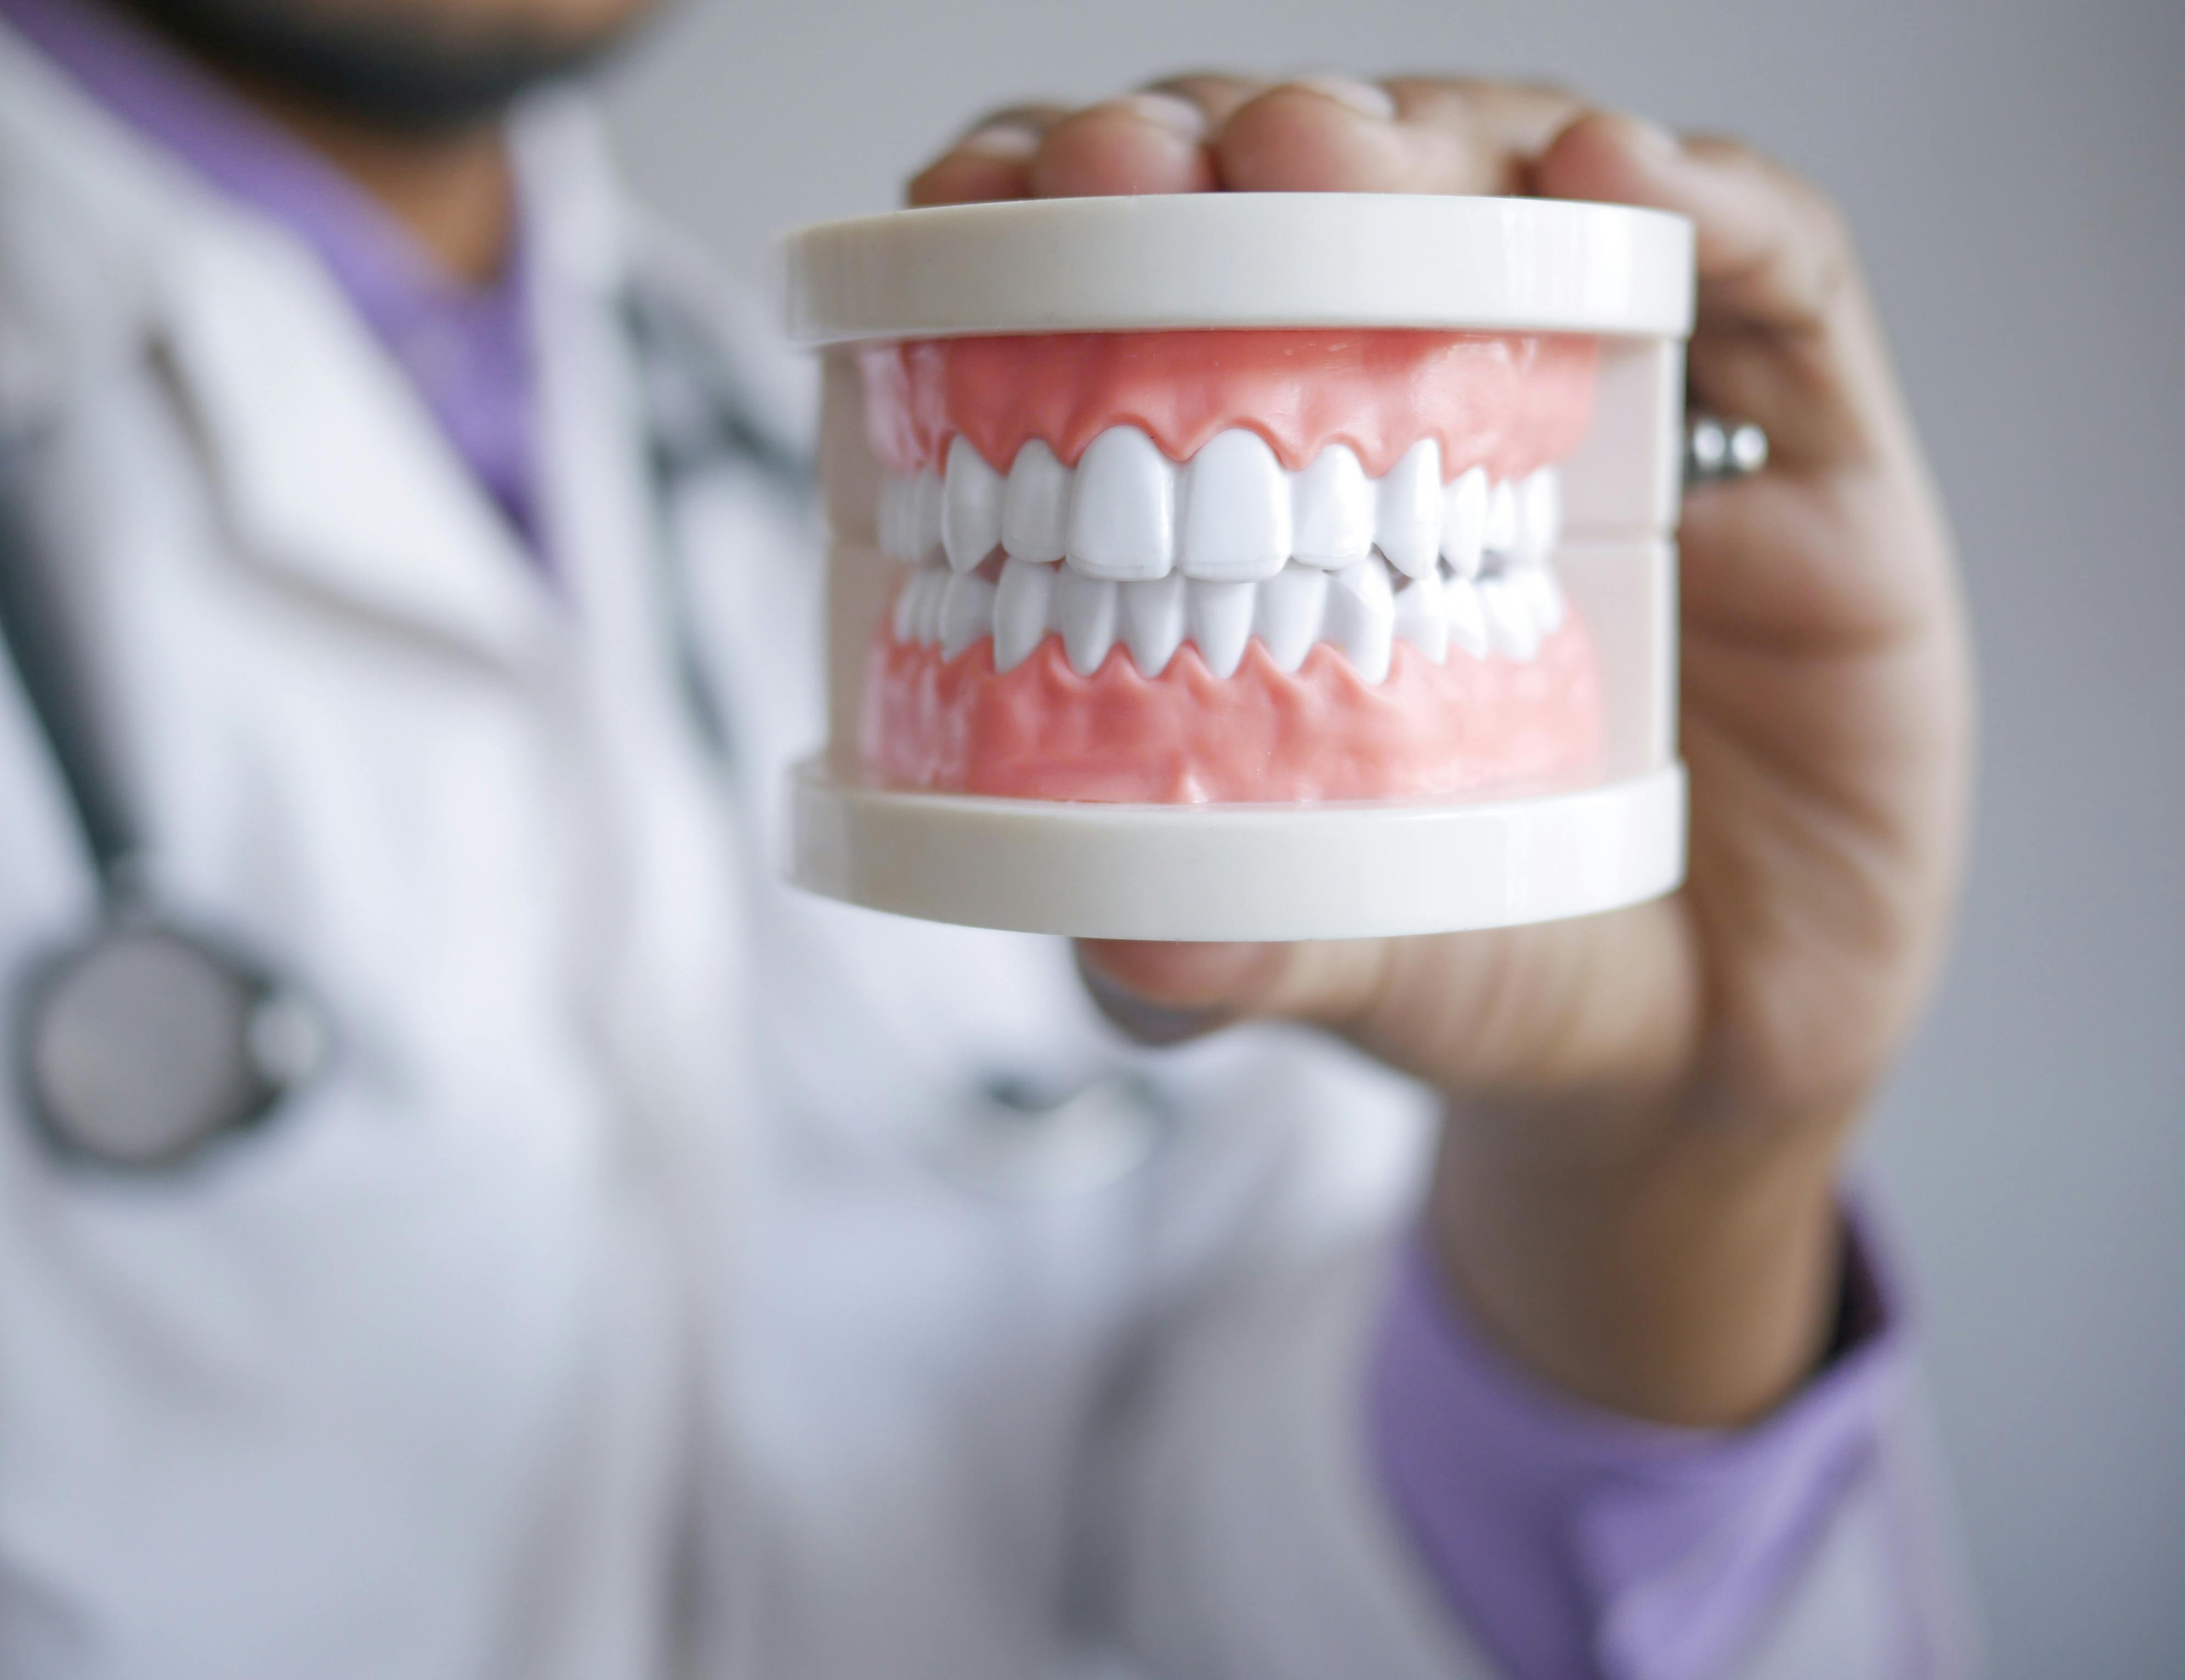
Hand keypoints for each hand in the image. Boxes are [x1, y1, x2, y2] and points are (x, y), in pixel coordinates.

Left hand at [910, 78, 1971, 1425]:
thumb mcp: (1340, 944)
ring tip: (1322, 158)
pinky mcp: (1809, 437)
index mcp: (1295, 481)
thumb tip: (1124, 944)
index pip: (1165, 267)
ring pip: (1530, 180)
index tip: (972, 197)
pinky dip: (1700, 201)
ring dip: (1421, 143)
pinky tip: (1605, 173)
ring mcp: (1633, 396)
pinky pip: (1778, 265)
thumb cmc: (1488, 946)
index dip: (1062, 204)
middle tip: (1135, 167)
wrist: (1707, 1051)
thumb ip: (1236, 940)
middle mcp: (1448, 398)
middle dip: (1219, 145)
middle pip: (1328, 185)